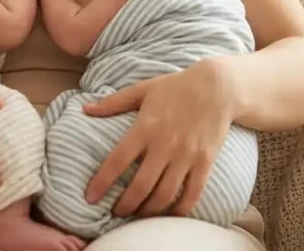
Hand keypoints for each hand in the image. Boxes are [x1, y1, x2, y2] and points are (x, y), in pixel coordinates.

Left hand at [82, 59, 236, 217]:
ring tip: (137, 216)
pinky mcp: (205, 162)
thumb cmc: (175, 87)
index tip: (90, 197)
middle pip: (141, 185)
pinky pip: (192, 193)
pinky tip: (168, 216)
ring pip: (165, 194)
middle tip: (115, 213)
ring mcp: (186, 155)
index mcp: (145, 127)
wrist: (217, 87)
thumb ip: (113, 102)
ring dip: (149, 211)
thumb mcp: (142, 89)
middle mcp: (165, 144)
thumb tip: (85, 109)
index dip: (102, 182)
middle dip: (126, 205)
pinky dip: (180, 210)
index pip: (118, 160)